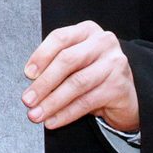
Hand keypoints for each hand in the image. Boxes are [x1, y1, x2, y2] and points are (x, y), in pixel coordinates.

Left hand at [22, 21, 137, 130]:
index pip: (60, 38)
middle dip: (44, 83)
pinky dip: (66, 113)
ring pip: (76, 83)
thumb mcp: (75, 63)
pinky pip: (86, 102)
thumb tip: (31, 82)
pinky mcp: (118, 86)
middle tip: (28, 100)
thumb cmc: (93, 74)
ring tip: (36, 114)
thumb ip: (55, 64)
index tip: (28, 74)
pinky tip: (53, 121)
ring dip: (52, 102)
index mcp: (87, 30)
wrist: (125, 94)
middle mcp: (103, 42)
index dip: (41, 56)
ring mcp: (114, 64)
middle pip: (67, 60)